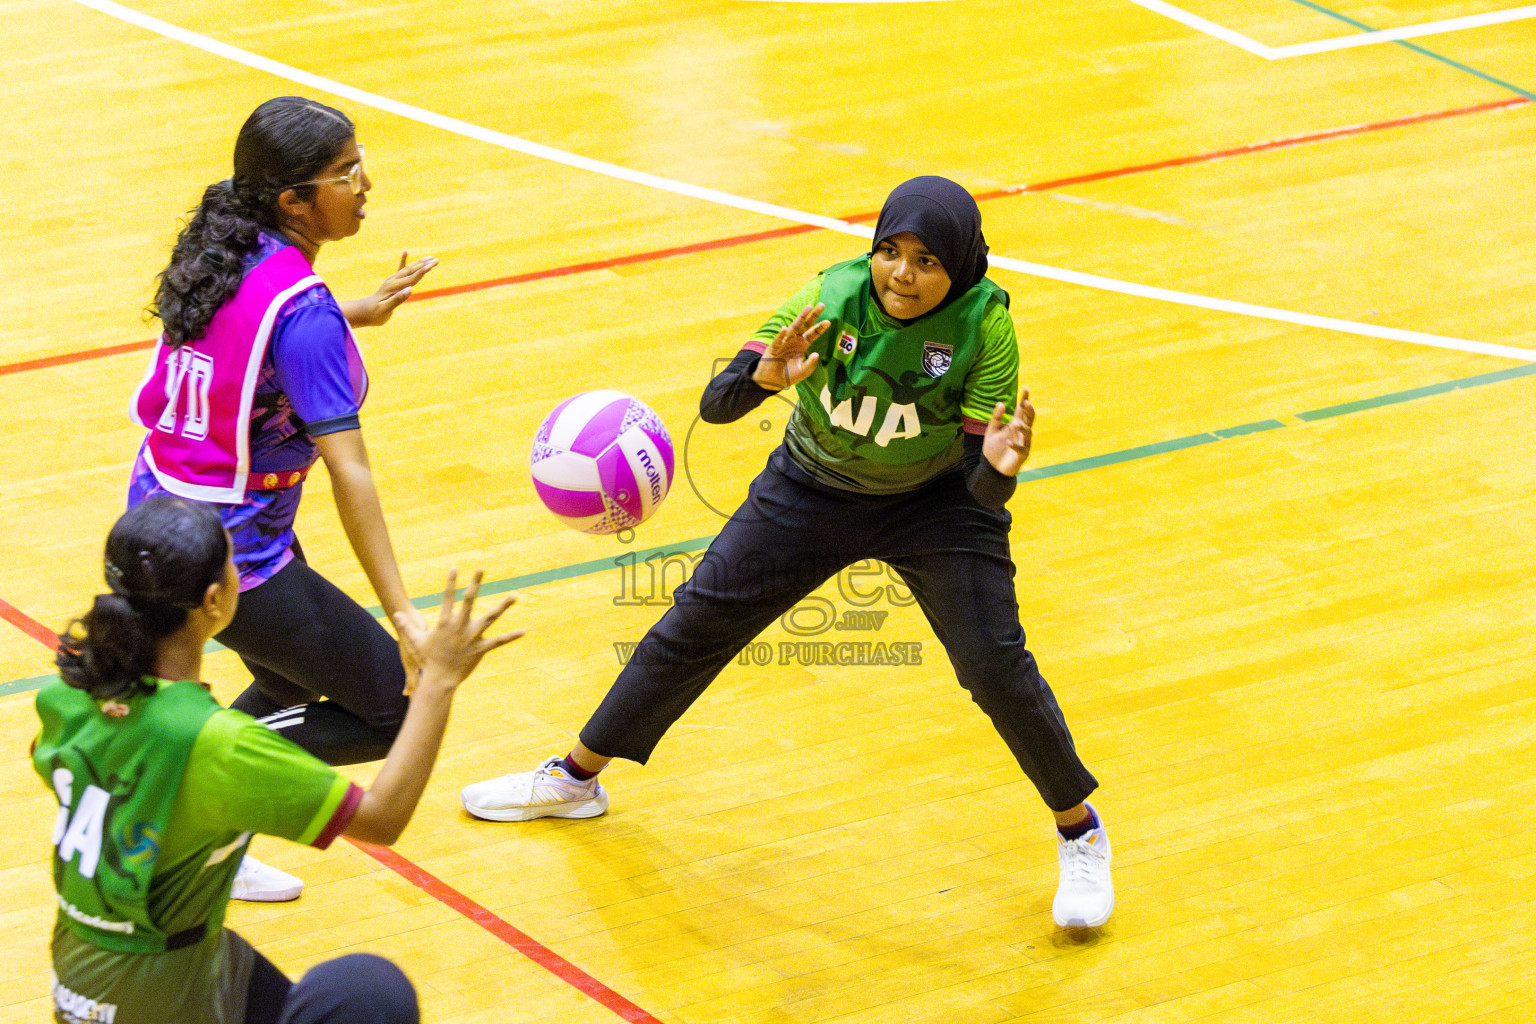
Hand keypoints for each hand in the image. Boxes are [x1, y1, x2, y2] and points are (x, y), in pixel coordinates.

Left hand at [348, 252, 438, 326]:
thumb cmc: (375, 313)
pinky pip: (399, 269)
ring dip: (419, 263)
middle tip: (436, 260)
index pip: (411, 278)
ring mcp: (392, 280)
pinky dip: (403, 261)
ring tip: (430, 258)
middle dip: (424, 265)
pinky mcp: (391, 282)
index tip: (432, 265)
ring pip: (408, 269)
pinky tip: (406, 252)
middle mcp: (393, 281)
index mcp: (393, 287)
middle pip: (412, 271)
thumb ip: (398, 299)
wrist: (364, 312)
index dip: (422, 271)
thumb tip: (411, 289)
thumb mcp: (386, 309)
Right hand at [392, 570, 523, 694]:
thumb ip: (407, 626)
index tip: (455, 567)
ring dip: (503, 606)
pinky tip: (523, 631)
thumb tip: (396, 614)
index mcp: (445, 622)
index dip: (451, 582)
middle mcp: (460, 626)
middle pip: (469, 600)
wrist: (439, 679)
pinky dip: (511, 636)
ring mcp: (472, 637)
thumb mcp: (415, 641)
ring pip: (490, 617)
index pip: (447, 597)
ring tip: (514, 596)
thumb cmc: (428, 659)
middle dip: (474, 583)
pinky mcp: (481, 648)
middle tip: (481, 568)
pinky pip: (499, 641)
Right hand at [751, 303, 829, 390]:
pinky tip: (785, 329)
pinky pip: (778, 341)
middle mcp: (795, 340)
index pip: (813, 334)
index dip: (820, 328)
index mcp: (803, 345)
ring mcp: (784, 342)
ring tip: (808, 308)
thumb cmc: (789, 375)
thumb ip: (811, 364)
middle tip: (822, 305)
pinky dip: (781, 335)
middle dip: (813, 315)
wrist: (773, 381)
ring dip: (800, 317)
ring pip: (793, 327)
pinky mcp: (774, 348)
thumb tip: (816, 354)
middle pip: (805, 325)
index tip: (828, 322)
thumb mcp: (803, 371)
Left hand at [982, 387, 1035, 476]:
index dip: (1024, 400)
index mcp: (1015, 424)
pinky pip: (1021, 449)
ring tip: (1014, 423)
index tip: (1025, 389)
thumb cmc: (994, 448)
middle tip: (1025, 403)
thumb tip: (1001, 403)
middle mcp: (1021, 433)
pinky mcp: (1022, 455)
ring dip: (1022, 428)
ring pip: (1028, 433)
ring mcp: (1023, 443)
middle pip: (1029, 419)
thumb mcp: (991, 431)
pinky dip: (1015, 445)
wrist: (993, 468)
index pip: (1021, 410)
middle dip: (1029, 411)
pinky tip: (1008, 442)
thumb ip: (996, 418)